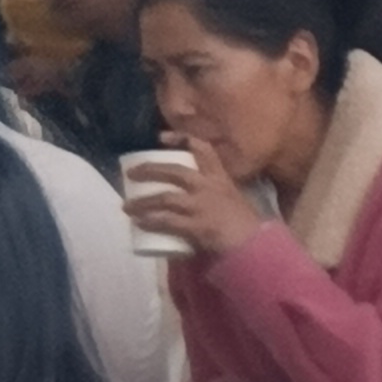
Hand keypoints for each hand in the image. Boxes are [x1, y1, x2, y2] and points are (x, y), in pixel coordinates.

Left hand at [124, 137, 266, 259]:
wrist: (254, 244)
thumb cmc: (246, 224)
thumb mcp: (233, 198)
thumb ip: (215, 194)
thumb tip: (193, 196)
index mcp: (220, 177)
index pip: (202, 148)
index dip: (180, 139)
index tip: (161, 137)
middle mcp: (208, 187)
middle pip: (173, 171)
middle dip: (150, 170)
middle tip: (132, 174)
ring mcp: (200, 205)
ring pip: (164, 197)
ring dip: (142, 202)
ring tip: (127, 206)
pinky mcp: (195, 225)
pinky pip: (166, 221)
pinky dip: (150, 221)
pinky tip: (139, 222)